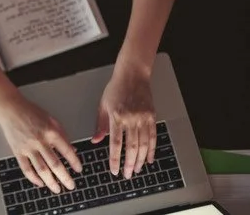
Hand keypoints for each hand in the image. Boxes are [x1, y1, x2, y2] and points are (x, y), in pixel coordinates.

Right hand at [0, 96, 82, 192]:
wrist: (11, 109)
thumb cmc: (31, 112)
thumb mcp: (52, 120)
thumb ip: (63, 135)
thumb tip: (72, 150)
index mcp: (51, 132)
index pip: (67, 151)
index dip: (75, 162)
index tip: (79, 170)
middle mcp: (40, 141)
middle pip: (55, 164)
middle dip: (65, 178)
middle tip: (71, 185)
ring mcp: (28, 147)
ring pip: (41, 169)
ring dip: (50, 182)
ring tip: (57, 189)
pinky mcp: (18, 151)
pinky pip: (26, 168)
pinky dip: (33, 178)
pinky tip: (40, 183)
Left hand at [92, 60, 155, 178]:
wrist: (133, 75)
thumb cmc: (115, 88)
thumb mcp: (103, 105)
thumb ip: (100, 125)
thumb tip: (96, 141)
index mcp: (116, 116)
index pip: (116, 143)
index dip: (115, 159)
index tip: (114, 170)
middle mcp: (131, 118)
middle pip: (131, 147)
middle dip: (129, 164)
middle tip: (126, 175)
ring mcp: (143, 117)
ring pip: (144, 144)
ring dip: (140, 159)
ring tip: (137, 170)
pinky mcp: (151, 116)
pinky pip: (153, 136)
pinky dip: (152, 149)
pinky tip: (149, 159)